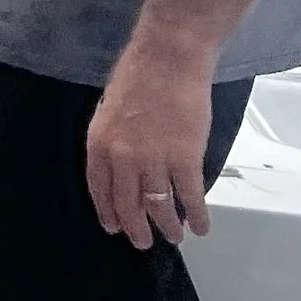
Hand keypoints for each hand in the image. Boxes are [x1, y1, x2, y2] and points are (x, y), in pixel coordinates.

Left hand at [86, 58, 213, 248]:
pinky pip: (190, 197)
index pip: (99, 190)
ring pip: (159, 207)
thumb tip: (122, 160)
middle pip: (128, 204)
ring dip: (167, 227)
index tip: (115, 227)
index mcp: (99, 144)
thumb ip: (113, 138)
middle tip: (143, 242)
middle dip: (137, 228)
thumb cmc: (139, 73)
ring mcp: (154, 161)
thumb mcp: (109, 108)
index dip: (108, 212)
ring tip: (174, 237)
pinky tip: (200, 227)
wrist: (168, 58)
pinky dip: (197, 216)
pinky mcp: (186, 160)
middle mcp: (123, 159)